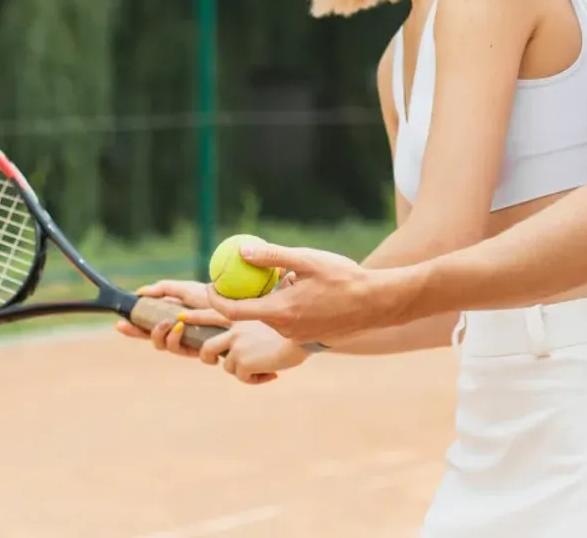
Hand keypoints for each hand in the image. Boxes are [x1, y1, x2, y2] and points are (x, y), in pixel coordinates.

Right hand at [113, 280, 229, 356]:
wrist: (238, 307)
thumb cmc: (214, 297)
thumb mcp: (186, 288)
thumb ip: (164, 289)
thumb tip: (140, 292)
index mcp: (171, 318)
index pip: (146, 325)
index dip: (131, 327)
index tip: (119, 323)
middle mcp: (177, 332)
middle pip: (150, 338)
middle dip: (139, 333)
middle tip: (135, 324)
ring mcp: (187, 342)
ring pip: (163, 346)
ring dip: (159, 335)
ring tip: (167, 322)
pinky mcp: (198, 350)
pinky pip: (180, 350)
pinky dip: (175, 339)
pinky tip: (179, 327)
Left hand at [197, 320, 308, 384]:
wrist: (304, 337)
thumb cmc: (297, 325)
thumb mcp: (275, 313)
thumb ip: (260, 318)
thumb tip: (267, 313)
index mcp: (239, 317)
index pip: (209, 313)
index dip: (194, 316)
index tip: (181, 317)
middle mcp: (234, 330)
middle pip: (206, 349)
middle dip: (209, 358)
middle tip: (222, 361)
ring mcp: (236, 345)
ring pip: (224, 365)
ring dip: (241, 370)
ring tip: (261, 367)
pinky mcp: (242, 361)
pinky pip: (241, 376)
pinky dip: (255, 379)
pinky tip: (271, 374)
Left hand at [206, 241, 415, 343]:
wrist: (376, 303)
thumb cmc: (344, 278)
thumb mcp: (307, 259)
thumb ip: (273, 256)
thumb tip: (242, 251)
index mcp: (280, 311)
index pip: (234, 311)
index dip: (215, 299)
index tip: (210, 284)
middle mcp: (285, 328)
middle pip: (249, 315)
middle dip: (237, 298)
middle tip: (231, 276)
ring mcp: (296, 336)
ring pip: (268, 317)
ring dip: (263, 300)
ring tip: (272, 276)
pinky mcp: (307, 337)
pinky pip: (284, 321)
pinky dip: (280, 305)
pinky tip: (294, 288)